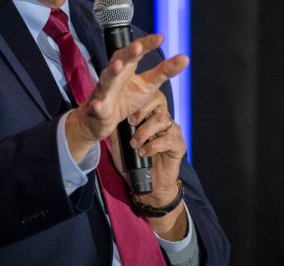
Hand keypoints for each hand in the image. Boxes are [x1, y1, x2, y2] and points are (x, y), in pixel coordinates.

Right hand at [65, 33, 187, 162]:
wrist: (104, 119)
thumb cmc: (127, 97)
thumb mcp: (149, 84)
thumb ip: (165, 71)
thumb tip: (185, 58)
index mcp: (128, 67)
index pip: (137, 51)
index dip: (147, 44)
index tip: (160, 37)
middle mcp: (115, 74)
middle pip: (120, 59)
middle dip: (128, 53)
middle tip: (138, 47)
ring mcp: (105, 90)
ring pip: (106, 79)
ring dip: (111, 72)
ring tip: (118, 66)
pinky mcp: (98, 107)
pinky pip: (97, 107)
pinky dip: (96, 106)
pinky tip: (97, 106)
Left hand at [119, 90, 189, 240]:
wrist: (146, 187)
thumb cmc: (132, 163)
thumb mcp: (119, 142)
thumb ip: (116, 127)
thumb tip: (104, 111)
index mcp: (150, 116)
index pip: (151, 96)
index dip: (140, 100)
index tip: (127, 114)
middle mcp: (163, 120)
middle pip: (160, 102)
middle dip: (143, 111)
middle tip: (131, 123)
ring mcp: (173, 132)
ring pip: (162, 120)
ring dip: (145, 132)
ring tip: (134, 144)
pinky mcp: (179, 146)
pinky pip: (169, 139)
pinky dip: (153, 145)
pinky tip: (144, 153)